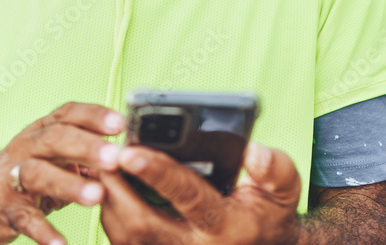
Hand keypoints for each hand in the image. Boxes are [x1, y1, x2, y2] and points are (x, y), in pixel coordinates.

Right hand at [0, 101, 125, 244]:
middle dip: (87, 146)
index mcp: (43, 130)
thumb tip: (131, 153)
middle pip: (56, 139)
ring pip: (39, 174)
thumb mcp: (55, 155)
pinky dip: (43, 231)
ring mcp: (13, 176)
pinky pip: (25, 219)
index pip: (68, 114)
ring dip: (69, 184)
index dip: (94, 116)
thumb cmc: (29, 171)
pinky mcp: (6, 208)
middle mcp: (26, 146)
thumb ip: (87, 152)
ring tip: (96, 196)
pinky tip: (61, 244)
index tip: (121, 124)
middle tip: (115, 158)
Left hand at [98, 142, 302, 244]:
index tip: (130, 151)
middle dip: (116, 188)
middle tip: (102, 155)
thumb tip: (251, 152)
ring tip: (101, 167)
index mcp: (226, 226)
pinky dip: (111, 215)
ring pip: (125, 236)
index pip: (186, 195)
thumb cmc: (269, 214)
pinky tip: (109, 189)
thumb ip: (273, 168)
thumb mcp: (283, 189)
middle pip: (140, 223)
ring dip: (108, 200)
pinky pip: (124, 242)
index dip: (156, 172)